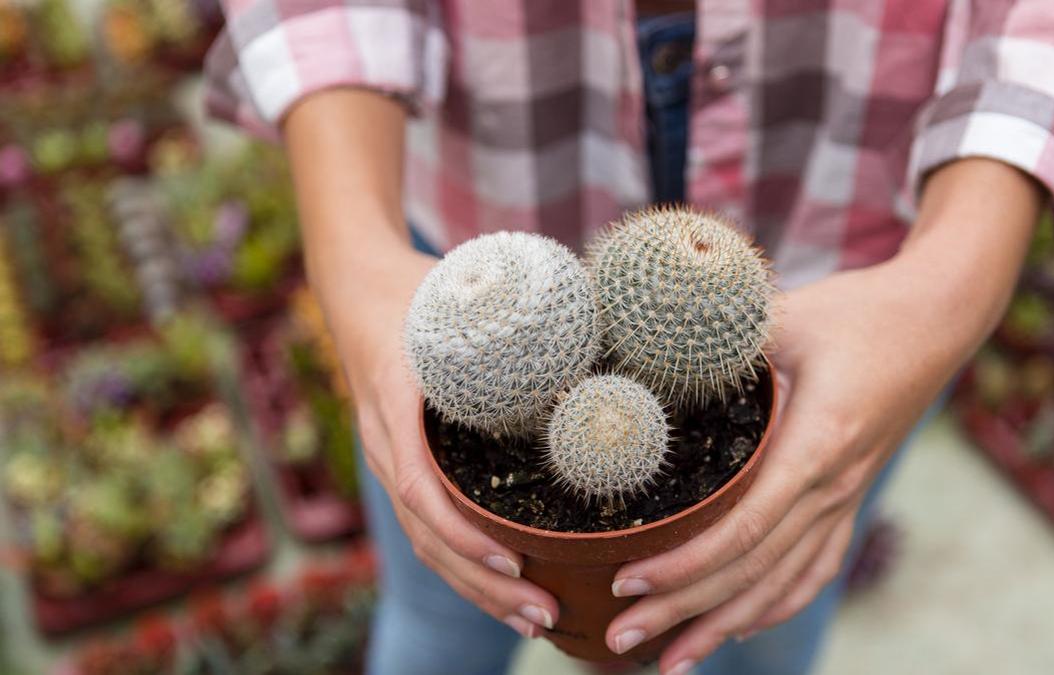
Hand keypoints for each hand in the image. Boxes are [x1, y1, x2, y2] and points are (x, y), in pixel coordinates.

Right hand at [282, 88, 560, 639]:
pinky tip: (509, 583)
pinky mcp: (405, 463)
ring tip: (537, 618)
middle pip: (429, 536)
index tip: (514, 560)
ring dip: (480, 588)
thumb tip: (593, 348)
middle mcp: (385, 445)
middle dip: (487, 584)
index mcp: (395, 407)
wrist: (357, 283)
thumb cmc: (417, 289)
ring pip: (429, 543)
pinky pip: (431, 525)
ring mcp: (390, 460)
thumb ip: (508, 325)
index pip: (419, 489)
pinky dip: (468, 562)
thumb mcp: (456, 299)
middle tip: (547, 613)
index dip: (465, 533)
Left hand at [605, 260, 988, 670]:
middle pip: (753, 572)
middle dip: (684, 611)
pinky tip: (740, 627)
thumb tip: (648, 344)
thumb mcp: (787, 316)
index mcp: (815, 446)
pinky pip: (814, 566)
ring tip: (670, 660)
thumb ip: (725, 341)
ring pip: (783, 583)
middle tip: (620, 640)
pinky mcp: (850, 495)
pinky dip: (775, 603)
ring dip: (724, 625)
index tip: (628, 581)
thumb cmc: (859, 311)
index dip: (685, 566)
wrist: (939, 317)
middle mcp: (833, 486)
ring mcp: (846, 497)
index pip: (744, 529)